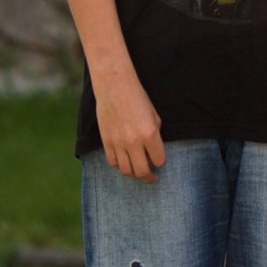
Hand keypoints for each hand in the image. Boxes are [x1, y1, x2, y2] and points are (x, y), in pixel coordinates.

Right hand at [92, 61, 166, 183]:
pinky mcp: (106, 141)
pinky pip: (112, 162)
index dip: (161, 162)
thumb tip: (154, 152)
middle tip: (153, 177)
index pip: (159, 160)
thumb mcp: (155, 117)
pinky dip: (120, 166)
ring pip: (126, 170)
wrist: (115, 88)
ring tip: (139, 172)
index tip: (160, 161)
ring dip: (134, 174)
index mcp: (150, 134)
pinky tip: (126, 163)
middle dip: (149, 178)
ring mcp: (118, 143)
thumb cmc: (138, 99)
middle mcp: (133, 142)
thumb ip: (156, 136)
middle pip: (141, 171)